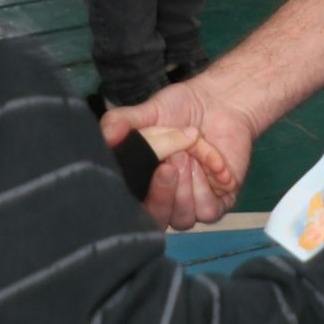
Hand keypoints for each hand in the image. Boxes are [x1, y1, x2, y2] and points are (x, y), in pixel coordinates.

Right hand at [103, 76, 257, 228]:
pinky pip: (208, 211)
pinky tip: (211, 163)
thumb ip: (122, 122)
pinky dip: (207, 186)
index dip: (133, 199)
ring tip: (189, 155)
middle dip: (162, 195)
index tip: (147, 170)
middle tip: (170, 164)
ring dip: (185, 187)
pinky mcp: (217, 204)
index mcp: (141, 185)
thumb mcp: (146, 112)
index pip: (129, 210)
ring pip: (183, 219)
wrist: (221, 102)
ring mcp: (190, 206)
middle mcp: (163, 201)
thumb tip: (103, 135)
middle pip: (156, 221)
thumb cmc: (180, 110)